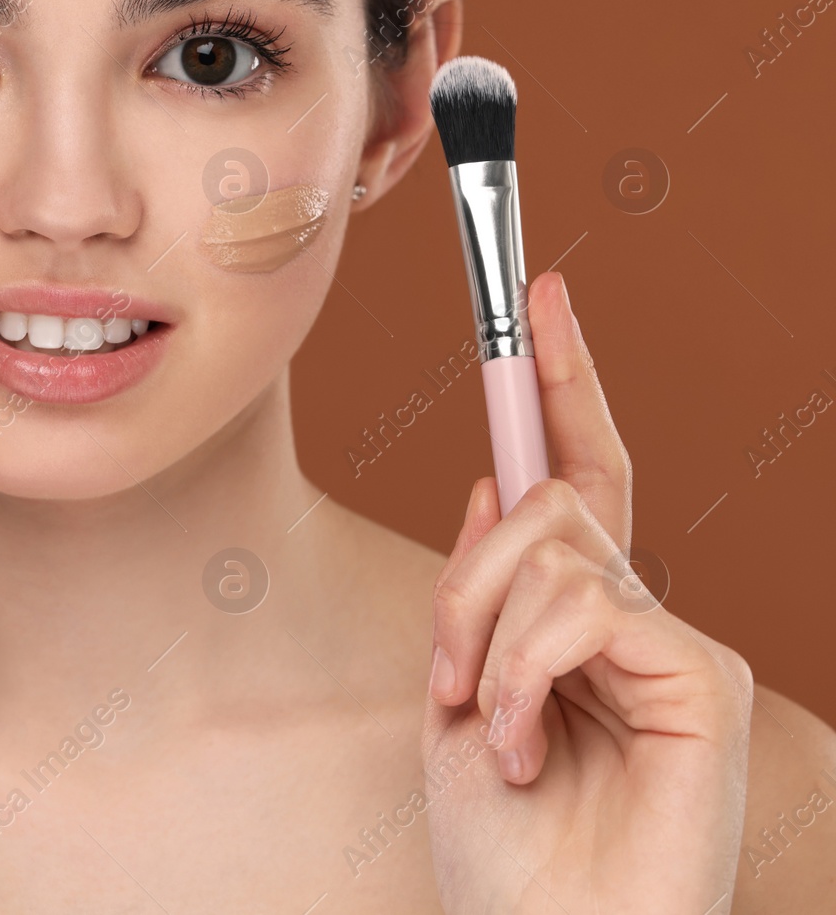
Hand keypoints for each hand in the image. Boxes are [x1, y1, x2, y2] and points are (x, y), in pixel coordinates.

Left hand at [422, 270, 752, 912]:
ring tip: (489, 726)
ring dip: (484, 633)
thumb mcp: (461, 699)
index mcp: (573, 620)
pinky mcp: (704, 676)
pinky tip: (528, 745)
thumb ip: (483, 591)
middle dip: (466, 576)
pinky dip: (526, 671)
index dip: (560, 384)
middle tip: (446, 678)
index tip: (543, 300)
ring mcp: (677, 644)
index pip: (577, 478)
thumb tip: (496, 480)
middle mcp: (635, 618)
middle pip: (548, 503)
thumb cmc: (505, 847)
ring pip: (555, 547)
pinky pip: (589, 606)